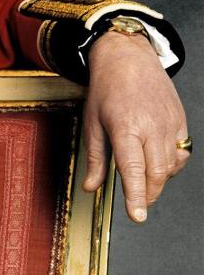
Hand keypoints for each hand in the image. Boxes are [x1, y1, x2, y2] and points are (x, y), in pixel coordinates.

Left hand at [83, 31, 189, 221]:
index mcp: (125, 127)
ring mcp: (169, 123)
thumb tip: (91, 187)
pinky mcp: (180, 120)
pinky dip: (171, 165)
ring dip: (159, 181)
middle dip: (149, 194)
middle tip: (138, 205)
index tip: (137, 215)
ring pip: (171, 165)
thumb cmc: (106, 90)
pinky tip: (157, 165)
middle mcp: (151, 126)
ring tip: (144, 184)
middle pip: (157, 173)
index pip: (133, 169)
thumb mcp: (92, 124)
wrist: (128, 58)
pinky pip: (182, 152)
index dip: (136, 195)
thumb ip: (95, 159)